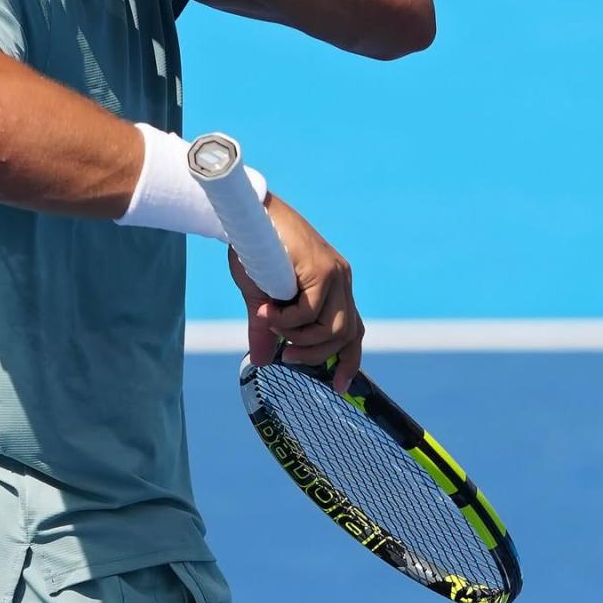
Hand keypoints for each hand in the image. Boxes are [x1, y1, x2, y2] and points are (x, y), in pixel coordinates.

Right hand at [228, 193, 363, 393]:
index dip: (349, 361)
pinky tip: (266, 310)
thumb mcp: (263, 299)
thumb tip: (261, 360)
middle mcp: (340, 281)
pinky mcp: (321, 268)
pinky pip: (310, 310)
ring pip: (332, 327)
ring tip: (270, 324)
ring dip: (299, 336)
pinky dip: (287, 319)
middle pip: (345, 334)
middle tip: (285, 356)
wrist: (250, 215)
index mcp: (334, 288)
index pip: (353, 331)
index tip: (339, 387)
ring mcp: (335, 274)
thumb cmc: (256, 251)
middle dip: (315, 353)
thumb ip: (268, 329)